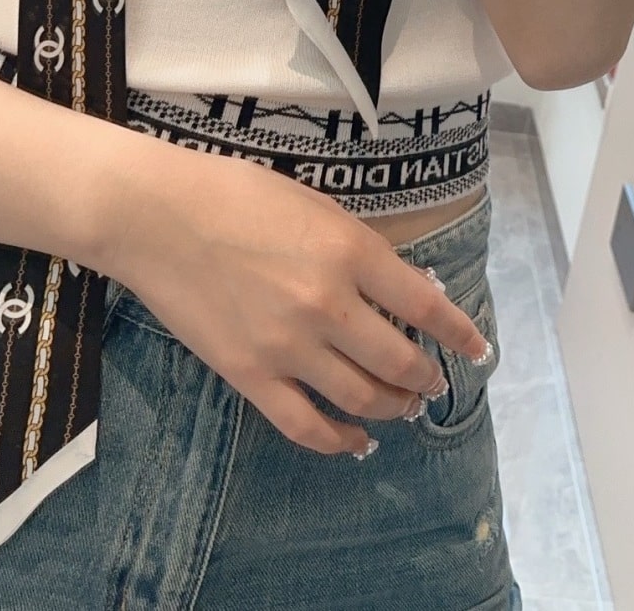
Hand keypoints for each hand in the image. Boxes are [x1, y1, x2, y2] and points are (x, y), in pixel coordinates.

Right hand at [102, 144, 490, 456]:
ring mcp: (288, 346)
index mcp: (349, 252)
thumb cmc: (236, 193)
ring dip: (393, 407)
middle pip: (400, 361)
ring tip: (403, 407)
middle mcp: (328, 305)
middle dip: (425, 377)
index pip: (425, 305)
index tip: (478, 349)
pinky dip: (338, 440)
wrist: (155, 215)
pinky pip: (305, 425)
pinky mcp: (249, 375)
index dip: (460, 333)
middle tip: (432, 381)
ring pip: (361, 398)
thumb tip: (401, 288)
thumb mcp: (315, 204)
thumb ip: (359, 249)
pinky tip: (355, 440)